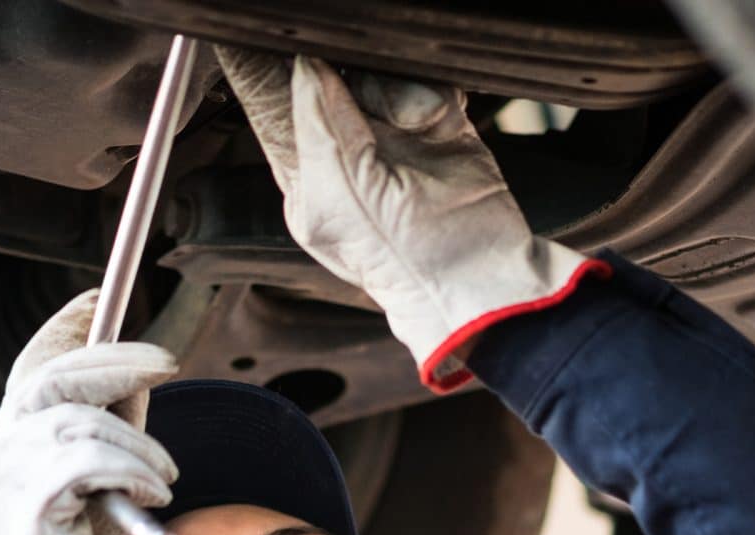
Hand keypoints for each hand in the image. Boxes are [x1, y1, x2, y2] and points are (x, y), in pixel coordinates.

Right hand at [0, 289, 178, 534]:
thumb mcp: (111, 478)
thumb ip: (116, 427)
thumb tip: (138, 369)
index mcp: (11, 448)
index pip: (32, 368)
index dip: (65, 329)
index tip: (100, 299)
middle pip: (49, 380)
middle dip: (113, 361)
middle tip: (166, 364)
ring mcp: (5, 483)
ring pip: (76, 422)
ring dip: (135, 442)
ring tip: (163, 477)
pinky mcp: (29, 509)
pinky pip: (82, 461)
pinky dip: (127, 467)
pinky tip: (151, 492)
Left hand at [215, 47, 603, 390]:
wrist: (484, 277)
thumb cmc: (406, 260)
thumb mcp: (340, 197)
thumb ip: (318, 127)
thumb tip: (303, 67)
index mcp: (308, 179)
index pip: (275, 107)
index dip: (270, 67)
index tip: (273, 37)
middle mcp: (345, 154)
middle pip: (327, 78)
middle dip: (346, 78)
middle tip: (364, 100)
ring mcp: (393, 139)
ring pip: (378, 73)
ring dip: (396, 90)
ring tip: (415, 124)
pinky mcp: (439, 127)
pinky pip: (426, 80)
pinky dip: (431, 90)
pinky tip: (436, 120)